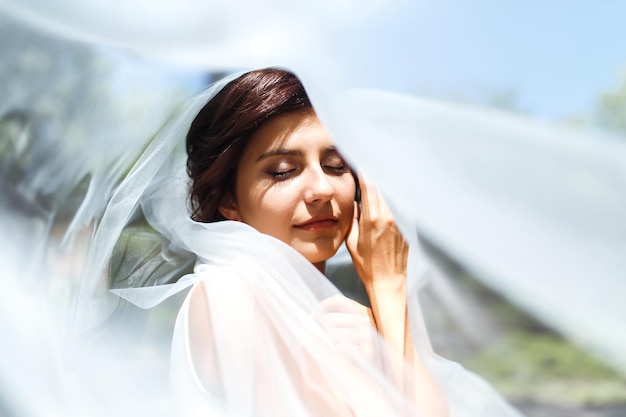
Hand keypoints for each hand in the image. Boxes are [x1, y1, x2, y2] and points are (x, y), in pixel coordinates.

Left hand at [316, 295, 376, 361]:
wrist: (375, 372)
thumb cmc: (358, 349)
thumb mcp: (352, 330)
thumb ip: (338, 320)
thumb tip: (313, 316)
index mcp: (363, 312)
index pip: (339, 300)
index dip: (323, 305)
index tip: (312, 315)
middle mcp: (366, 321)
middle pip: (331, 319)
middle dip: (319, 328)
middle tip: (315, 336)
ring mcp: (367, 337)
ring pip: (333, 334)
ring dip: (327, 342)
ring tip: (330, 348)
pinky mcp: (368, 353)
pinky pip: (341, 349)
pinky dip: (336, 352)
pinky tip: (339, 357)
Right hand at [345, 175, 407, 289]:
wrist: (388, 281)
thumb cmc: (367, 265)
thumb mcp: (352, 242)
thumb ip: (353, 220)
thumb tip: (356, 205)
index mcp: (372, 220)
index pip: (370, 189)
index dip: (365, 175)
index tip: (361, 167)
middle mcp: (389, 218)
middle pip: (383, 189)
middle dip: (375, 177)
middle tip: (369, 168)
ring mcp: (401, 222)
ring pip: (393, 196)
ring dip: (386, 186)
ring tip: (379, 178)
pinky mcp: (408, 227)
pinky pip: (401, 206)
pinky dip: (395, 198)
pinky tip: (391, 195)